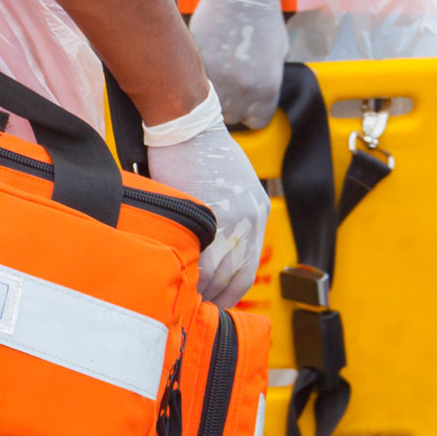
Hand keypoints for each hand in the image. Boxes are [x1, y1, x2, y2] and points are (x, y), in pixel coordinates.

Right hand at [145, 87, 269, 308]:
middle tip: (197, 313)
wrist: (187, 123)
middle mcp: (252, 218)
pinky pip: (204, 260)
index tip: (213, 303)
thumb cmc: (198, 149)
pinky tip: (178, 285)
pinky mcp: (214, 215)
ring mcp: (235, 218)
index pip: (247, 266)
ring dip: (203, 291)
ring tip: (184, 304)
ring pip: (221, 272)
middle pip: (237, 275)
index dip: (231, 291)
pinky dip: (193, 277)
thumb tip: (204, 246)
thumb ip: (223, 214)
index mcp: (258, 211)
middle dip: (218, 298)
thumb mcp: (226, 182)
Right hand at [188, 0, 285, 130]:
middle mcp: (241, 92)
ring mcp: (216, 81)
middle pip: (230, 118)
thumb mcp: (277, 56)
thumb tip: (253, 97)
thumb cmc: (263, 20)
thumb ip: (267, 82)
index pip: (256, 123)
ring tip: (217, 76)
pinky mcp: (197, 67)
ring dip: (211, 95)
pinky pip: (195, 83)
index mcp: (266, 91)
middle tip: (229, 88)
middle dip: (230, 106)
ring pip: (208, 105)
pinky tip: (207, 61)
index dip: (251, 114)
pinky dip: (199, 77)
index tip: (246, 105)